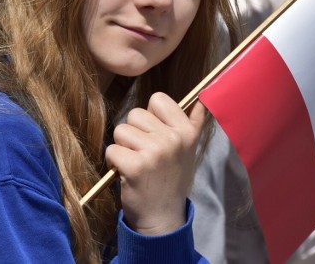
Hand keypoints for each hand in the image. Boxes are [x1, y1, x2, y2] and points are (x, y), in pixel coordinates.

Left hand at [105, 93, 205, 235]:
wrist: (163, 218)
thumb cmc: (172, 179)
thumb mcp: (189, 150)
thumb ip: (194, 122)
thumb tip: (201, 97)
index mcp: (187, 131)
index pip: (158, 99)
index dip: (150, 116)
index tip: (155, 135)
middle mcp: (174, 139)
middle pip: (135, 114)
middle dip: (134, 132)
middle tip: (144, 154)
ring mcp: (155, 152)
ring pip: (121, 130)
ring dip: (123, 147)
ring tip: (136, 163)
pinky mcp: (136, 166)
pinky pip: (112, 149)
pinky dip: (113, 162)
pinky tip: (126, 173)